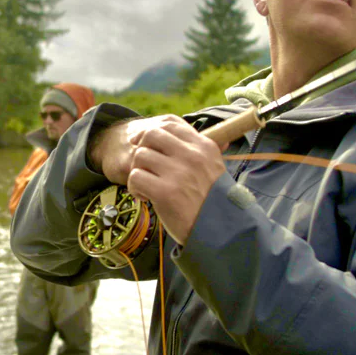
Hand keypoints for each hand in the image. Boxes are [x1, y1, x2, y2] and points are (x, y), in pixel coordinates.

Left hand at [123, 116, 226, 245]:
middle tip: (143, 166)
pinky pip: (135, 177)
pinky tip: (146, 197)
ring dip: (138, 171)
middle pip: (151, 134)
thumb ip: (195, 150)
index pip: (170, 123)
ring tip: (148, 186)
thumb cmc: (213, 200)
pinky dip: (135, 188)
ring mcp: (178, 173)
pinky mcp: (165, 192)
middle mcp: (192, 155)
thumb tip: (176, 130)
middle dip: (141, 148)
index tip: (141, 142)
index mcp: (204, 146)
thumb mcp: (213, 167)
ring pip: (140, 156)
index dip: (150, 131)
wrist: (221, 231)